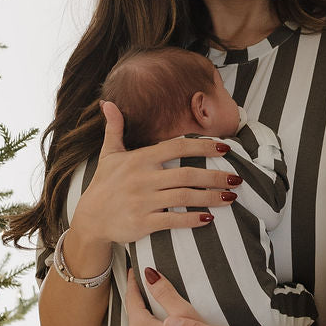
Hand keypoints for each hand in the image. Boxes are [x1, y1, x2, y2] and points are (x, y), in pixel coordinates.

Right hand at [70, 100, 238, 248]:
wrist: (89, 219)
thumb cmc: (103, 184)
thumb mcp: (108, 154)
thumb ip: (114, 128)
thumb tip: (109, 102)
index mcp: (139, 159)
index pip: (176, 147)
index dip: (203, 145)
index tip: (225, 147)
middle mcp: (142, 179)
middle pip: (187, 174)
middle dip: (215, 176)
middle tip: (236, 179)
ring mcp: (143, 202)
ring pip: (184, 197)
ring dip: (210, 197)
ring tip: (230, 198)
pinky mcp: (143, 223)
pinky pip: (173, 221)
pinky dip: (193, 220)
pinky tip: (209, 218)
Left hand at [125, 268, 211, 325]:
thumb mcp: (185, 314)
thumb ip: (164, 292)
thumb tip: (149, 274)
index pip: (131, 299)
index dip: (133, 282)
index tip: (134, 271)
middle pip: (134, 317)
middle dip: (140, 301)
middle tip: (146, 286)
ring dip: (146, 321)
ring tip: (157, 309)